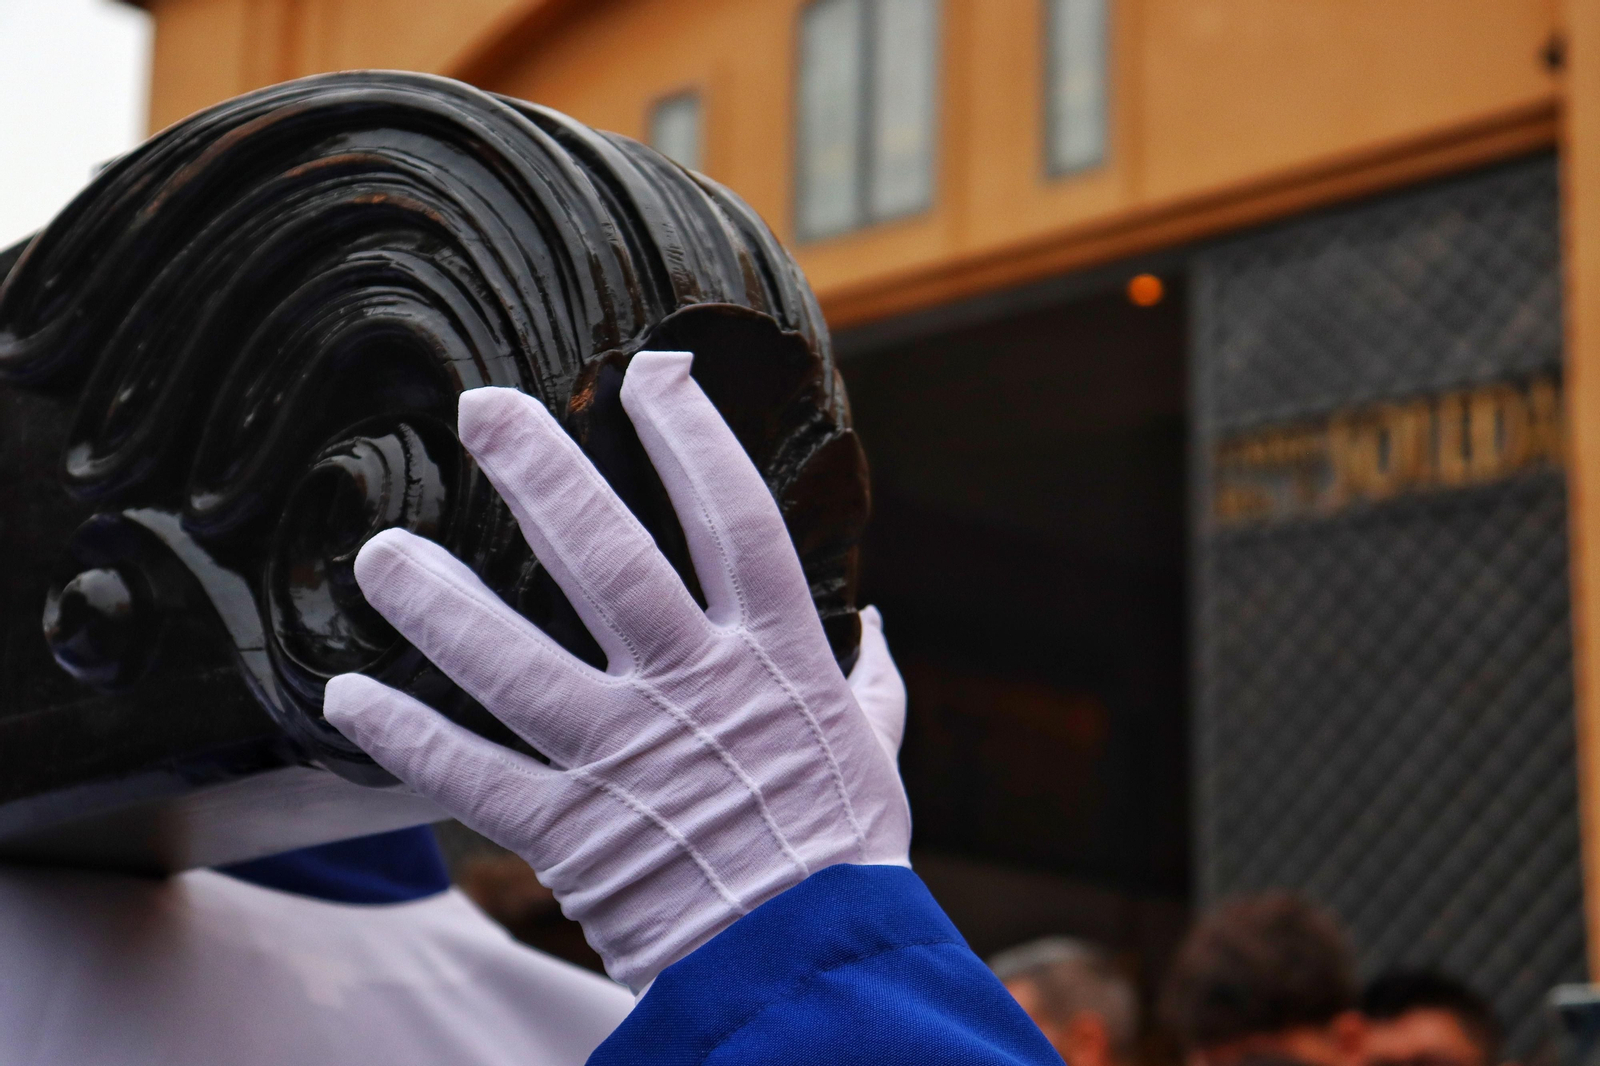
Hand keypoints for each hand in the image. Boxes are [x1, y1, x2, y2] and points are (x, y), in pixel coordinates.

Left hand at [324, 352, 910, 991]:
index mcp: (772, 658)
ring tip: (379, 551)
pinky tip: (348, 693)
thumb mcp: (872, 755)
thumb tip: (879, 623)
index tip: (649, 374)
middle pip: (605, 558)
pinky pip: (470, 774)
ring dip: (437, 601)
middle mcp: (692, 689)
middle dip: (538, 473)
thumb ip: (868, 682)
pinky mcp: (568, 831)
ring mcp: (623, 757)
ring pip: (511, 659)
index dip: (691, 435)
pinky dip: (405, 734)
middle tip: (480, 410)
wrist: (807, 974)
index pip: (732, 518)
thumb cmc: (841, 857)